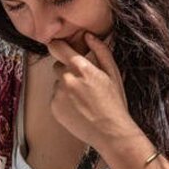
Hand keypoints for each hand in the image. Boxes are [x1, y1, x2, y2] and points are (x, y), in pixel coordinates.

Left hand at [47, 32, 139, 150]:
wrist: (111, 133)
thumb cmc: (115, 104)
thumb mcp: (113, 73)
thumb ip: (101, 51)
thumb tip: (89, 36)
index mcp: (81, 68)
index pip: (57, 47)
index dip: (59, 46)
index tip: (61, 48)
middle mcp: (66, 79)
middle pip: (58, 66)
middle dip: (68, 71)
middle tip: (84, 83)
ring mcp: (58, 94)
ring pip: (57, 83)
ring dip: (66, 87)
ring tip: (83, 99)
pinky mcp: (54, 107)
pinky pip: (55, 97)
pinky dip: (64, 101)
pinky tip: (78, 108)